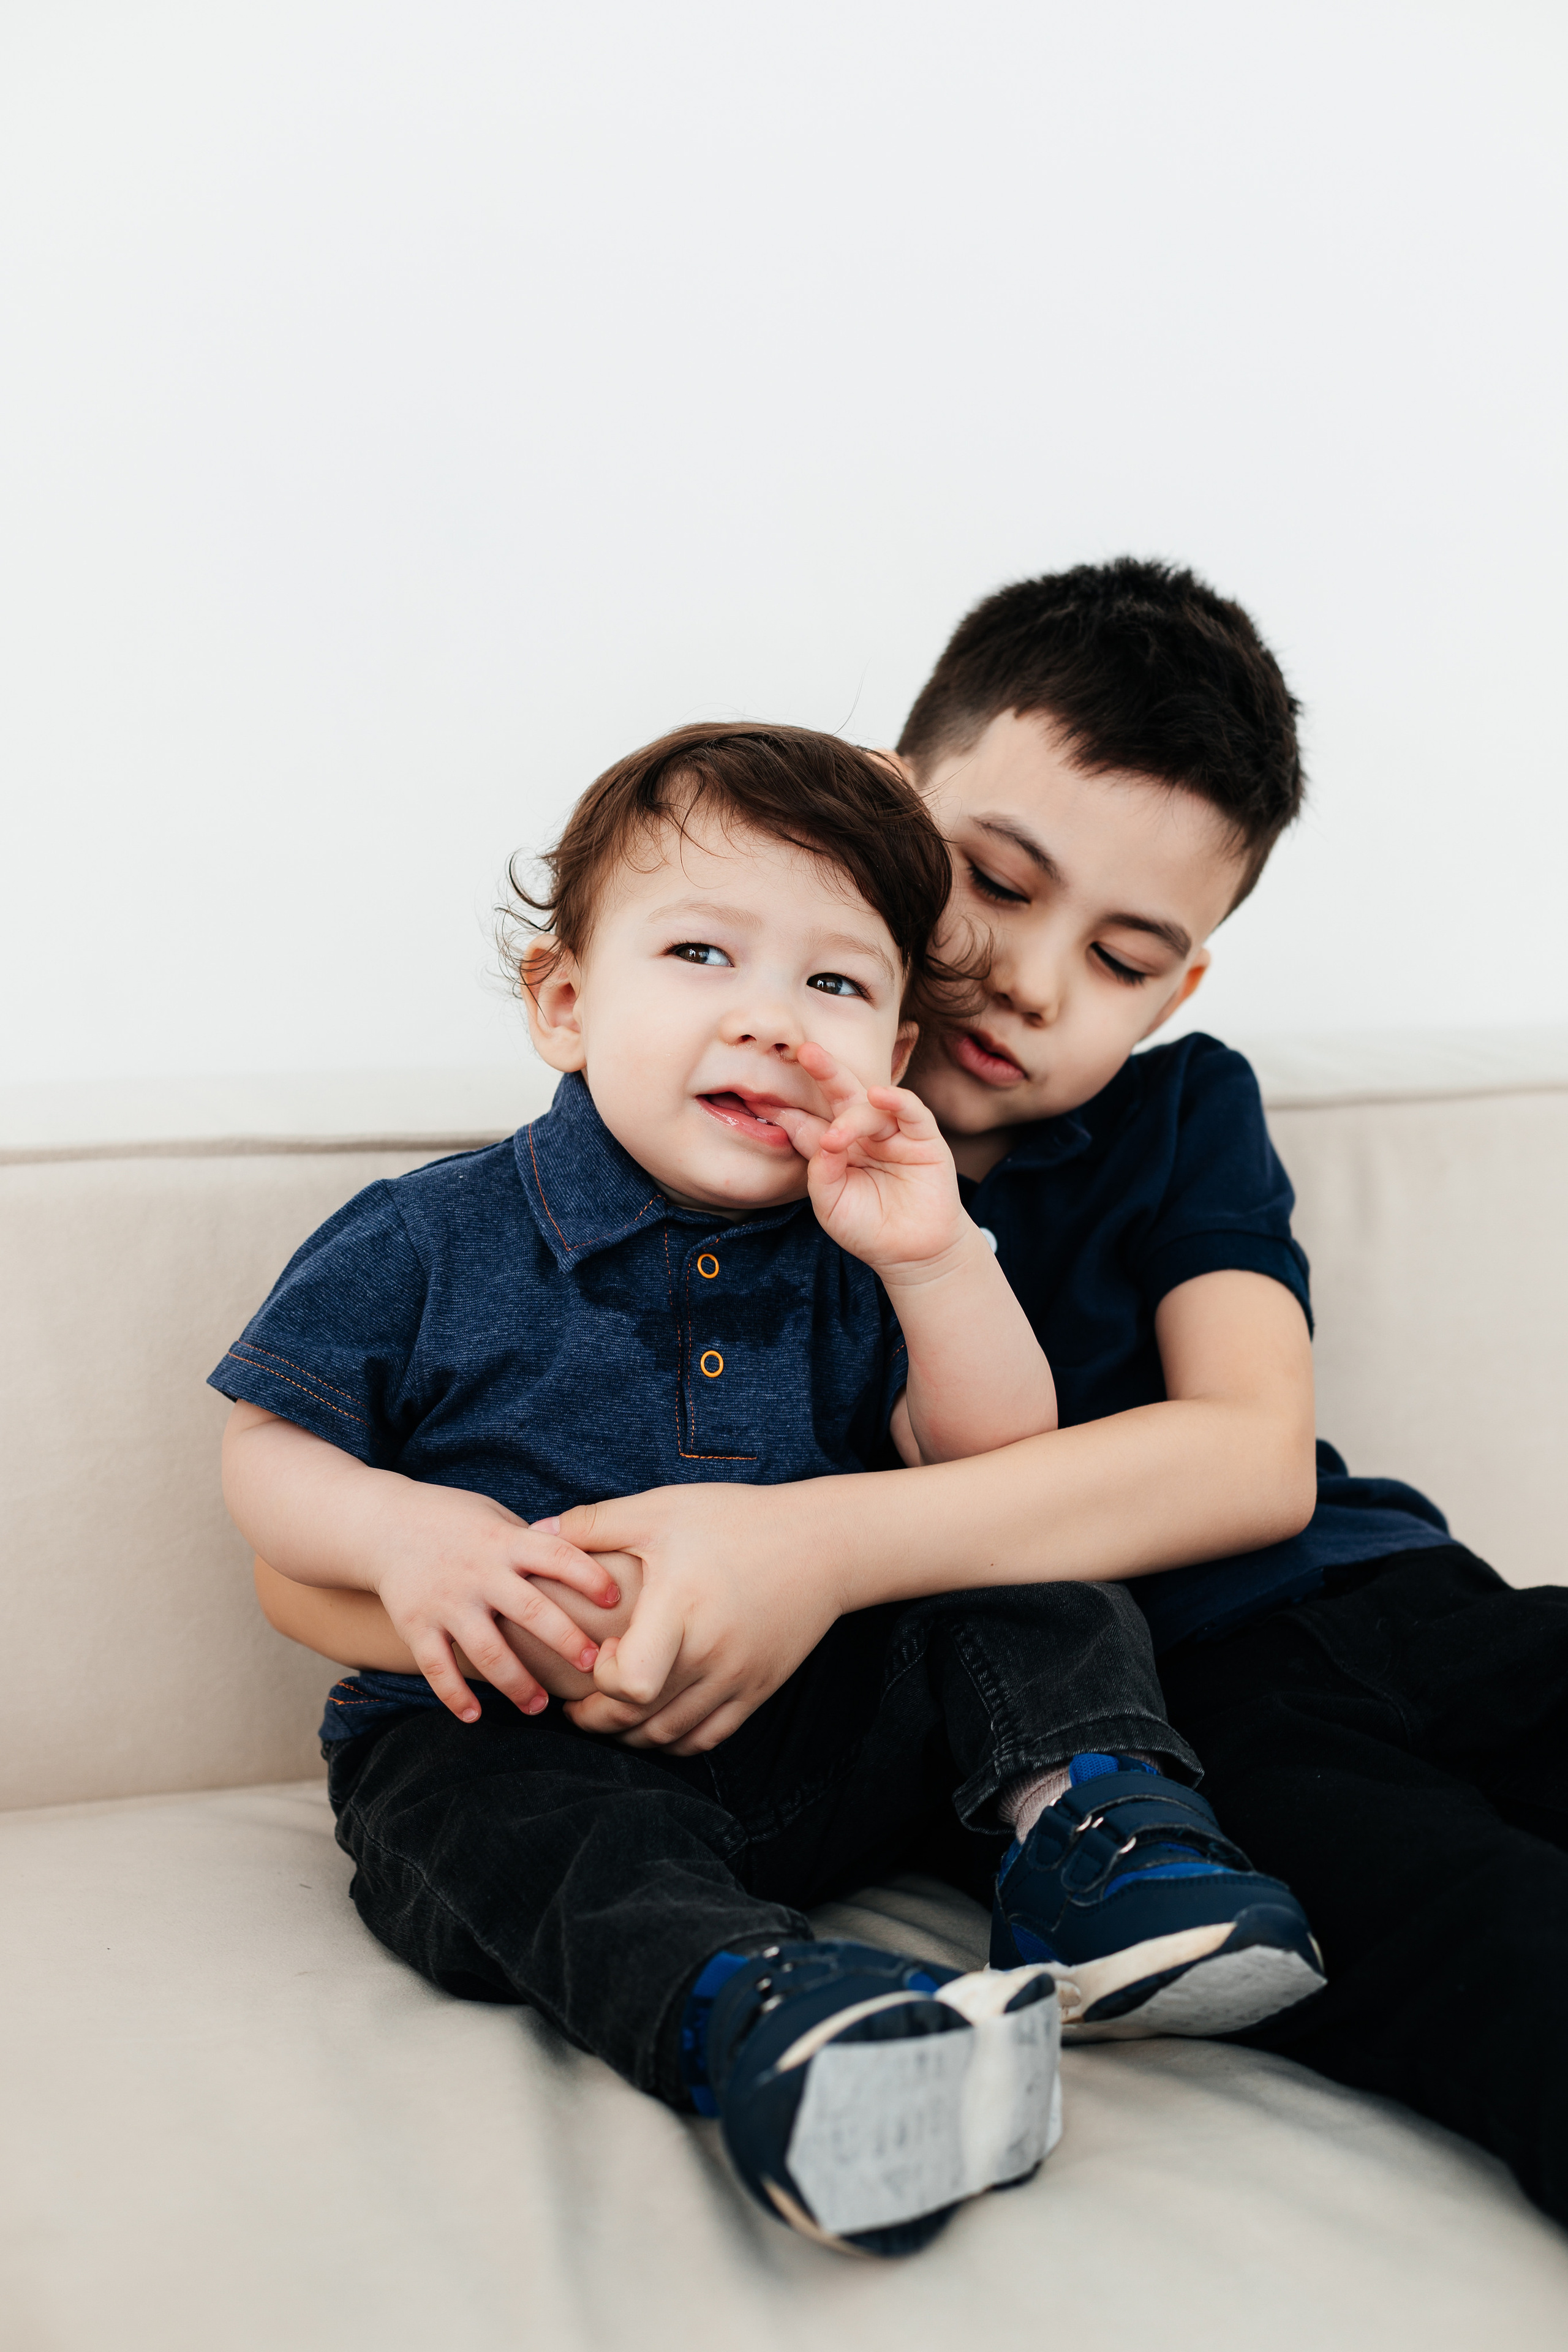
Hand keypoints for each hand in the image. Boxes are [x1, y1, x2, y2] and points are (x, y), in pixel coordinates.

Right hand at [365, 1480, 623, 1723]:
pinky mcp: (415, 1625)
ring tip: (540, 1706)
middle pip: (530, 1610)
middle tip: (594, 1666)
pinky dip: (454, 1696)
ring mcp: (445, 1601)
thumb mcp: (495, 1517)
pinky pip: (437, 1668)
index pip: (556, 1556)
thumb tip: (585, 1568)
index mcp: (504, 1542)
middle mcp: (478, 1572)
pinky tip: (475, 1716)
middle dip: (566, 1640)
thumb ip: (531, 1545)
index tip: (616, 1600)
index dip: (588, 1577)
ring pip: (488, 1651)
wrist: (381, 1525)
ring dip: (518, 1683)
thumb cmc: (453, 1520)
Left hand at [540, 1481, 849, 1753]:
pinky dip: (671, 1741)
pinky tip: (652, 1720)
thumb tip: (534, 1530)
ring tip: (608, 1711)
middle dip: (596, 1718)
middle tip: (577, 1701)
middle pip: (638, 1720)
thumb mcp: (663, 1509)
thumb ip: (596, 1523)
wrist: (822, 1544)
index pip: (631, 1682)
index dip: (601, 1677)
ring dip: (628, 1733)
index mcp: (681, 1608)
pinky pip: (706, 1739)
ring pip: (668, 1736)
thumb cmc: (735, 1520)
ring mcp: (737, 1678)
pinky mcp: (757, 1691)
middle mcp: (711, 1653)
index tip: (600, 1649)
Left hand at [774, 1042, 965, 1279]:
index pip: (806, 1122)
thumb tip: (824, 1139)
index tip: (755, 1095)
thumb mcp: (831, 1205)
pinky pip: (911, 1110)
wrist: (911, 1254)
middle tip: (805, 1051)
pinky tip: (879, 1096)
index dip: (784, 1110)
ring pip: (870, 1106)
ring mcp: (892, 1134)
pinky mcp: (923, 1140)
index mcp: (834, 1147)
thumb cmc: (868, 1228)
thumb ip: (822, 1172)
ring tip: (836, 1137)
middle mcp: (861, 1134)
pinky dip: (896, 1099)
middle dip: (823, 1071)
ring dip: (852, 1115)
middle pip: (839, 1095)